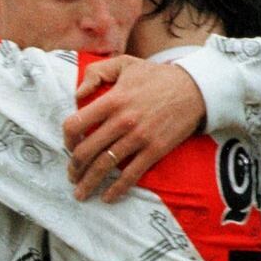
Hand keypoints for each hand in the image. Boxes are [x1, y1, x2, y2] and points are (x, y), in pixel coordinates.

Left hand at [63, 55, 205, 201]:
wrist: (194, 88)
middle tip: (71, 176)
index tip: (68, 145)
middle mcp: (122, 121)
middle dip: (74, 168)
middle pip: (86, 151)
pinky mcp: (154, 150)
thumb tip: (77, 94)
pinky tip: (107, 197)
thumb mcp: (124, 63)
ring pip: (104, 166)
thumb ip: (96, 72)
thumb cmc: (156, 76)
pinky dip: (116, 189)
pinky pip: (130, 175)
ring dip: (89, 183)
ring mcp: (138, 138)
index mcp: (112, 100)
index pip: (75, 124)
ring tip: (81, 193)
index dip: (66, 138)